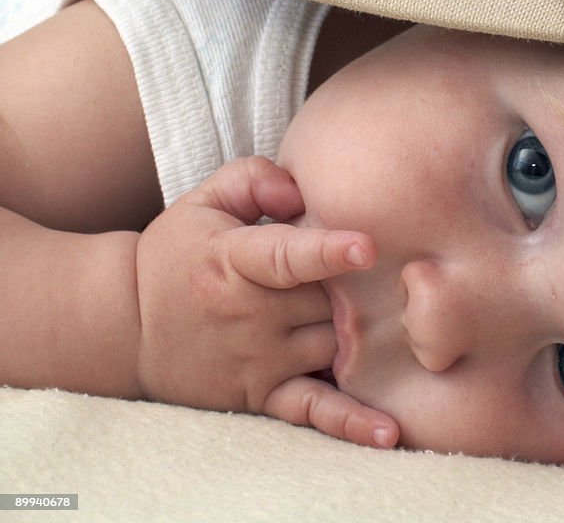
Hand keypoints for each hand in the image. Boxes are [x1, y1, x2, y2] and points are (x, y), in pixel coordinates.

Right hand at [134, 156, 397, 447]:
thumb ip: (254, 180)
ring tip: (388, 318)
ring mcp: (257, 359)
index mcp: (233, 260)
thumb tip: (301, 192)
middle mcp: (248, 314)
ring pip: (334, 345)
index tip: (367, 247)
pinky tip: (389, 433)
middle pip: (328, 301)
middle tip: (386, 275)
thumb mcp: (203, 202)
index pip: (285, 256)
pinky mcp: (261, 395)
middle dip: (359, 290)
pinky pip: (313, 411)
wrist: (125, 327)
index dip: (327, 251)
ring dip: (361, 335)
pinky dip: (351, 423)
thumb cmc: (177, 254)